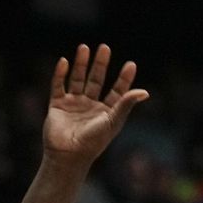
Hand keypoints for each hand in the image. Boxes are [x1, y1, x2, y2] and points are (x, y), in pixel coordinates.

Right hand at [43, 44, 147, 167]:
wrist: (68, 155)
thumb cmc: (93, 142)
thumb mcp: (112, 121)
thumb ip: (125, 104)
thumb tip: (145, 92)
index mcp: (106, 111)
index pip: (117, 91)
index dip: (124, 78)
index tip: (130, 64)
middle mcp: (90, 105)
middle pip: (96, 80)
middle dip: (100, 64)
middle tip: (104, 47)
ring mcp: (73, 104)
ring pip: (77, 79)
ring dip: (81, 64)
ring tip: (84, 47)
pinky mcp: (57, 105)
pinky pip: (58, 85)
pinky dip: (60, 74)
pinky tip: (64, 61)